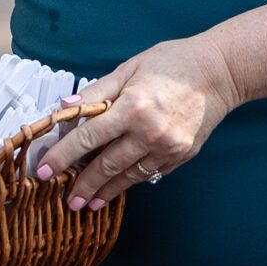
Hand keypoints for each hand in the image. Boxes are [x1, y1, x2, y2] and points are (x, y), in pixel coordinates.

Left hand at [36, 34, 240, 209]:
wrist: (221, 72)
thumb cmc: (173, 63)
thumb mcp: (130, 69)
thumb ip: (96, 92)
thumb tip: (63, 108)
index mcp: (133, 107)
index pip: (88, 138)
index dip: (63, 156)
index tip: (45, 171)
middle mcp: (150, 132)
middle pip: (106, 166)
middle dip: (82, 185)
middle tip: (66, 200)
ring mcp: (168, 147)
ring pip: (128, 176)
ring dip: (106, 191)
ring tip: (89, 202)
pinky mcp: (182, 155)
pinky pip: (150, 173)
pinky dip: (131, 180)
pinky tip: (117, 187)